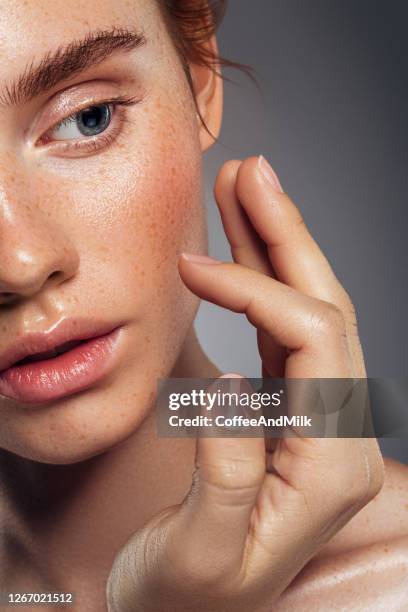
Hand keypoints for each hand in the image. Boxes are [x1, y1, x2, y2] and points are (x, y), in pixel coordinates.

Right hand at [106, 156, 383, 611]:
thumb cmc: (185, 601)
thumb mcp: (200, 557)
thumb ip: (229, 476)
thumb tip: (236, 387)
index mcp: (333, 469)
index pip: (314, 344)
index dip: (255, 291)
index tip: (194, 268)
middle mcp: (338, 438)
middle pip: (326, 310)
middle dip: (287, 237)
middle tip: (250, 173)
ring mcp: (316, 422)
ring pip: (306, 311)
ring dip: (273, 247)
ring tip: (240, 190)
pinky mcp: (287, 413)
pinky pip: (280, 332)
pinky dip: (257, 282)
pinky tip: (237, 249)